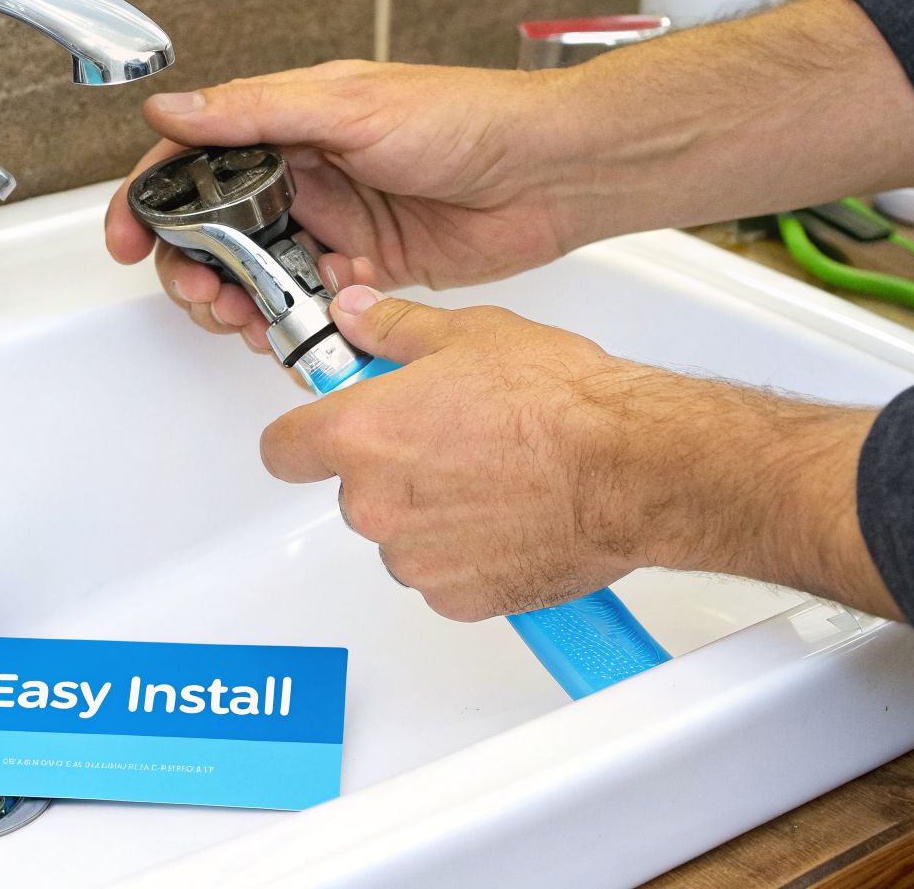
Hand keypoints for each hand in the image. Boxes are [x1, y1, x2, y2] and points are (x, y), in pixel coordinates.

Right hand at [105, 0, 913, 356]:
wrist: (553, 173)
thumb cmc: (469, 118)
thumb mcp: (349, 103)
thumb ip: (254, 112)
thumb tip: (170, 111)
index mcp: (291, 127)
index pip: (196, 163)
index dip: (152, 200)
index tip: (128, 238)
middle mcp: (308, 178)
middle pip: (217, 233)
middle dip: (195, 268)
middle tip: (202, 294)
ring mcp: (337, 227)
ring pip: (259, 277)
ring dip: (241, 302)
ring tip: (244, 320)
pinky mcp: (370, 274)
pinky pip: (312, 307)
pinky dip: (297, 322)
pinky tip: (302, 326)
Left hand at [258, 286, 901, 620]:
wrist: (632, 467)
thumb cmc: (560, 402)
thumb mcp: (468, 336)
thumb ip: (392, 331)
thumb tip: (354, 316)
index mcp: (360, 435)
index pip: (282, 449)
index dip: (306, 437)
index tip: (331, 427)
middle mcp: (375, 504)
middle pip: (354, 492)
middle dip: (391, 470)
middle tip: (451, 442)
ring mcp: (415, 558)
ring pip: (401, 537)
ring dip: (432, 515)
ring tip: (494, 479)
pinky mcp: (459, 599)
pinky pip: (445, 576)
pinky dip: (469, 557)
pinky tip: (512, 519)